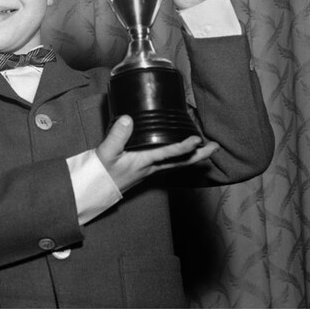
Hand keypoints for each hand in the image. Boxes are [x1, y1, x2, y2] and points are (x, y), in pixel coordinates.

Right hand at [95, 116, 219, 193]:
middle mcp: (151, 167)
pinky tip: (181, 151)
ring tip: (206, 147)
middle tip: (216, 147)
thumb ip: (117, 136)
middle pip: (181, 162)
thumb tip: (129, 119)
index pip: (169, 154)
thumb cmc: (100, 172)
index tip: (198, 139)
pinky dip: (180, 156)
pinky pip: (168, 163)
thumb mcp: (105, 153)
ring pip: (177, 163)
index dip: (185, 146)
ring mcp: (150, 170)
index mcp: (144, 162)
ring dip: (193, 156)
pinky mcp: (145, 169)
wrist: (93, 189)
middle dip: (200, 155)